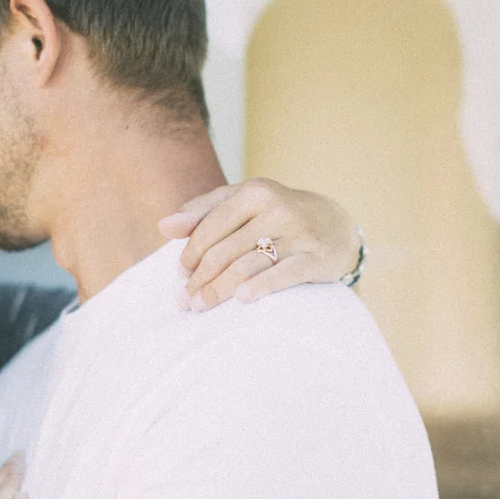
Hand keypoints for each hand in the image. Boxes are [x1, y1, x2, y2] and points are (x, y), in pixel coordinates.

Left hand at [160, 177, 358, 310]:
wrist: (336, 225)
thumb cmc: (277, 215)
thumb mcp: (242, 202)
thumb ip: (202, 211)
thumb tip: (163, 226)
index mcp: (254, 191)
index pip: (209, 228)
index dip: (189, 255)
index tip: (180, 276)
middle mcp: (276, 208)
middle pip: (225, 250)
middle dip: (200, 279)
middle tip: (186, 301)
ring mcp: (298, 233)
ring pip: (247, 264)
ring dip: (219, 289)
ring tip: (201, 307)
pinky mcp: (317, 257)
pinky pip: (283, 274)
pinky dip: (260, 287)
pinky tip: (241, 300)